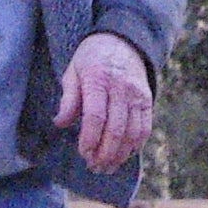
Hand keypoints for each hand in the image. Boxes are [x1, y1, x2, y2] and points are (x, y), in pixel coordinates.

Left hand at [54, 33, 153, 172]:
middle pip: (115, 129)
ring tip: (108, 167)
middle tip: (94, 167)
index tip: (83, 153)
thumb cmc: (91, 59)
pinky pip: (145, 128)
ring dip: (120, 154)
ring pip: (132, 132)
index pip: (95, 116)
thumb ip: (68, 98)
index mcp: (97, 79)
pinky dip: (136, 145)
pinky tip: (124, 155)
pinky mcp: (147, 99)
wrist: (122, 40)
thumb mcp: (73, 71)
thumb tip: (60, 123)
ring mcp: (136, 94)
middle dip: (104, 153)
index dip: (89, 139)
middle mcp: (120, 87)